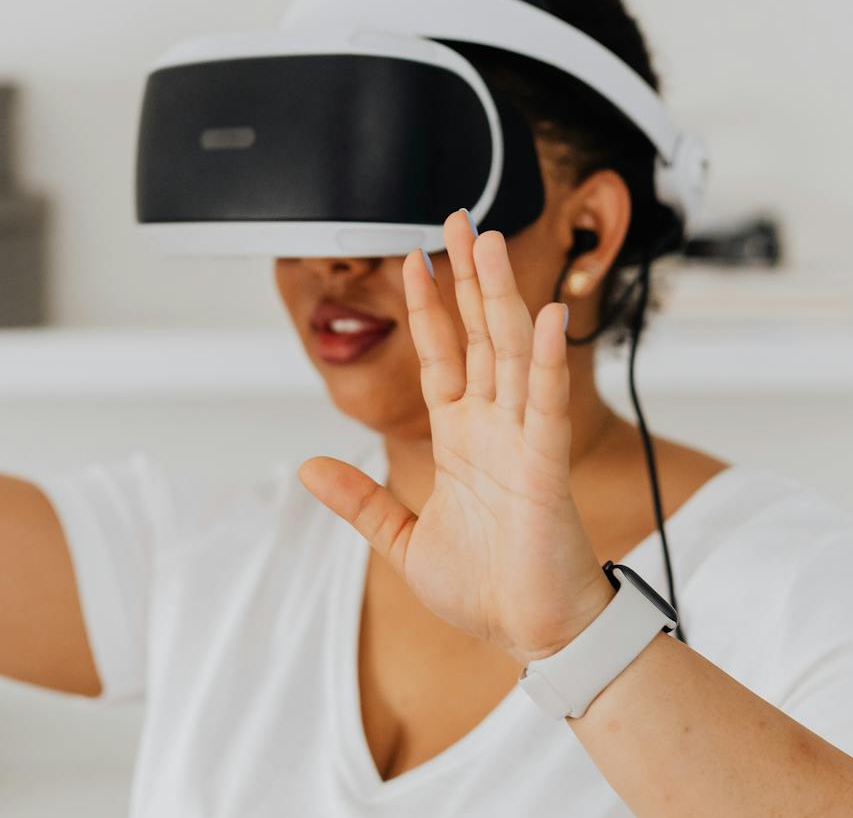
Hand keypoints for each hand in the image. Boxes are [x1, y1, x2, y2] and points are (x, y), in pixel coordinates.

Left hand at [300, 211, 612, 664]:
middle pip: (481, 334)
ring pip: (510, 351)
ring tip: (488, 242)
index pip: (442, 354)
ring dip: (500, 296)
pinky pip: (545, 403)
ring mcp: (522, 439)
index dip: (428, 307)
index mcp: (462, 438)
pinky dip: (545, 359)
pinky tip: (544, 314)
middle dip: (468, 277)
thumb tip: (306, 468)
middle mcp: (493, 426)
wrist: (530, 633)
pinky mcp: (545, 465)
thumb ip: (360, 501)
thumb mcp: (402, 542)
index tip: (414, 258)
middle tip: (461, 219)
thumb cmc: (485, 590)